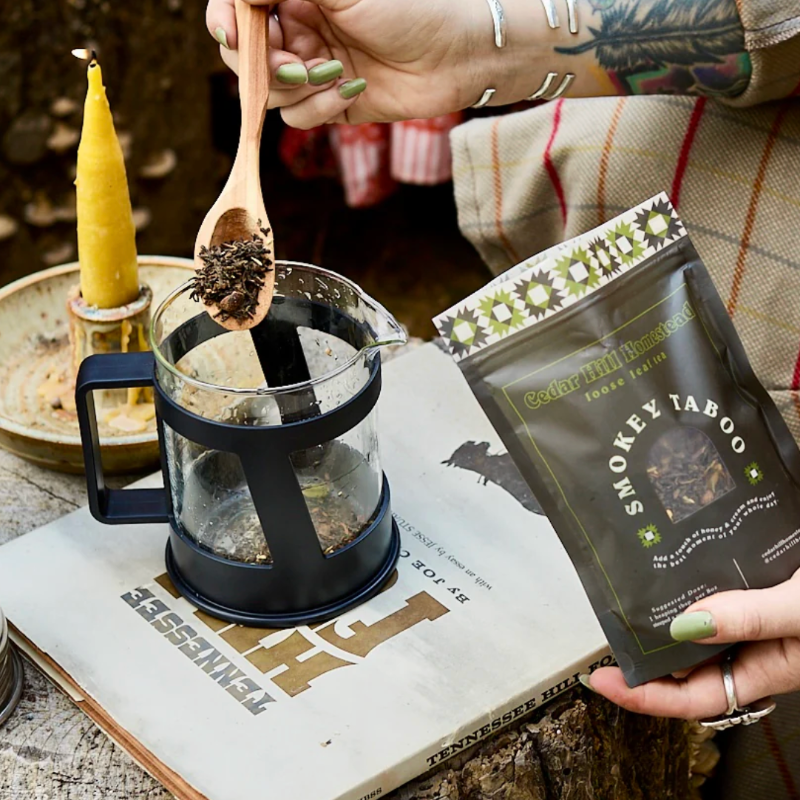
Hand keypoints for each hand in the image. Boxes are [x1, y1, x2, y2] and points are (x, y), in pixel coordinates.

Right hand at [206, 0, 529, 128]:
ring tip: (334, 73)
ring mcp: (313, 69)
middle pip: (245, 56)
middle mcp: (299, 31)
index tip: (231, 34)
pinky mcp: (330, 105)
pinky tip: (351, 90)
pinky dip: (319, 107)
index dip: (226, 22)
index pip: (238, 10)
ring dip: (296, 88)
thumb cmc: (410, 8)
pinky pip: (299, 117)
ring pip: (270, 92)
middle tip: (296, 66)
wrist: (458, 56)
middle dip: (262, 65)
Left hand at [584, 569, 799, 719]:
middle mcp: (760, 646)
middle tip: (605, 630)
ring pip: (701, 626)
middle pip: (689, 665)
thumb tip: (683, 624)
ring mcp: (761, 617)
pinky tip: (675, 562)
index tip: (600, 681)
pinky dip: (695, 581)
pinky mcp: (766, 587)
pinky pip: (721, 592)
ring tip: (628, 595)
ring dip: (666, 615)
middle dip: (645, 656)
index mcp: (769, 667)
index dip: (644, 695)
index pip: (693, 698)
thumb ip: (751, 618)